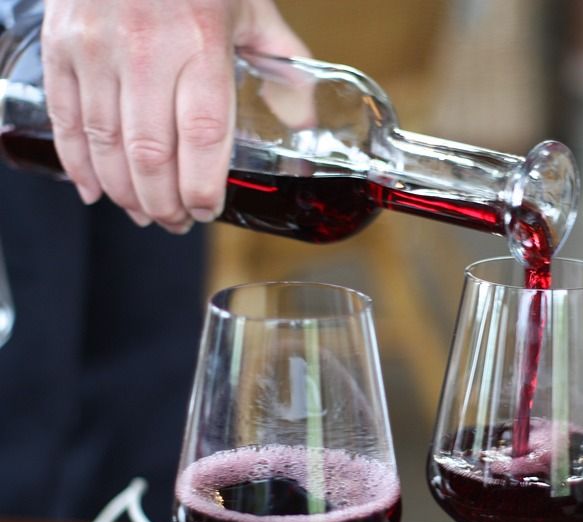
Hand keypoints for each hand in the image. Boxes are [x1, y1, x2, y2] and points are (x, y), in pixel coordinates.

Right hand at [41, 0, 309, 232]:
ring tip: (145, 214)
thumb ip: (282, 61)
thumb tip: (304, 120)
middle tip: (177, 223)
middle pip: (152, 151)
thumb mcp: (251, 9)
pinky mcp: (61, 45)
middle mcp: (147, 49)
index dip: (203, 185)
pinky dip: (78, 163)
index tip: (208, 211)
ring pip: (106, 143)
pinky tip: (96, 191)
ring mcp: (97, 48)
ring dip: (125, 192)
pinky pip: (66, 117)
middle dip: (164, 202)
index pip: (204, 134)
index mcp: (203, 43)